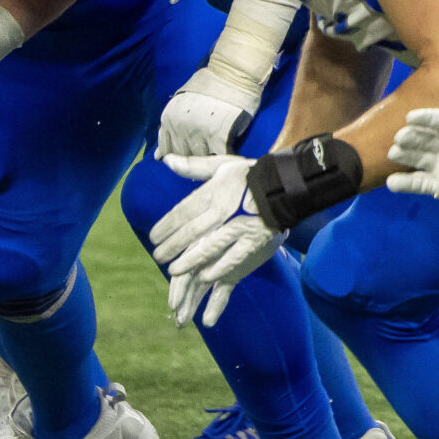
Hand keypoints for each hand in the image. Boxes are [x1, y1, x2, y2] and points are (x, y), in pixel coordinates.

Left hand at [149, 155, 285, 326]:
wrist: (285, 186)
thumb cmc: (249, 175)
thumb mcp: (221, 165)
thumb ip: (192, 166)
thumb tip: (167, 160)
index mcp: (214, 192)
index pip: (184, 210)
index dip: (166, 225)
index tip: (153, 237)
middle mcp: (224, 211)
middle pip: (192, 231)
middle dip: (172, 245)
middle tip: (157, 256)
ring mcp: (240, 228)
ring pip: (210, 247)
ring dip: (190, 260)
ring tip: (173, 270)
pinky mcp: (254, 242)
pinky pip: (233, 258)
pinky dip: (218, 268)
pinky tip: (204, 278)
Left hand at [157, 67, 260, 157]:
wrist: (232, 73)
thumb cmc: (208, 86)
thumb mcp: (181, 104)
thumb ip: (169, 129)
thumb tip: (157, 157)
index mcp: (169, 119)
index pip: (167, 151)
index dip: (178, 155)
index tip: (190, 152)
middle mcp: (180, 128)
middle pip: (183, 157)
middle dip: (193, 157)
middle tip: (206, 151)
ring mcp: (200, 133)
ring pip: (200, 159)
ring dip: (208, 158)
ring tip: (216, 153)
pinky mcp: (220, 137)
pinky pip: (219, 157)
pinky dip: (223, 157)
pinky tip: (227, 151)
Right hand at [387, 107, 438, 216]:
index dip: (425, 118)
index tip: (411, 117)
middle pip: (424, 139)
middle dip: (411, 136)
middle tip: (400, 137)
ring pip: (417, 158)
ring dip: (404, 155)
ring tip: (394, 154)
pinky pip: (419, 183)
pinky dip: (404, 183)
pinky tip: (392, 183)